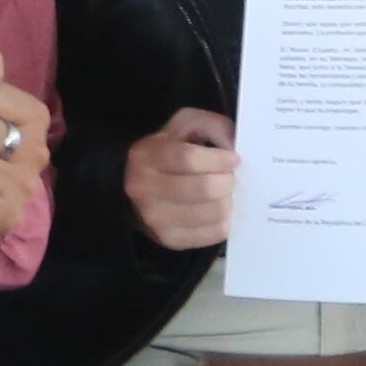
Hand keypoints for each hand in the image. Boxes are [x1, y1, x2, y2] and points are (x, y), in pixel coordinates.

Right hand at [124, 105, 233, 250]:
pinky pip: (214, 234)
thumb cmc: (165, 154)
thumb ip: (210, 125)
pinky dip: (225, 221)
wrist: (133, 191)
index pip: (189, 159)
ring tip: (225, 194)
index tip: (233, 159)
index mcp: (146, 156)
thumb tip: (233, 145)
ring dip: (228, 201)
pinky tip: (218, 211)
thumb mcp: (181, 127)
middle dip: (228, 181)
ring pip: (213, 213)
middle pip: (205, 188)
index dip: (218, 159)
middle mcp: (145, 189)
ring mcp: (156, 219)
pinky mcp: (170, 240)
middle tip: (230, 177)